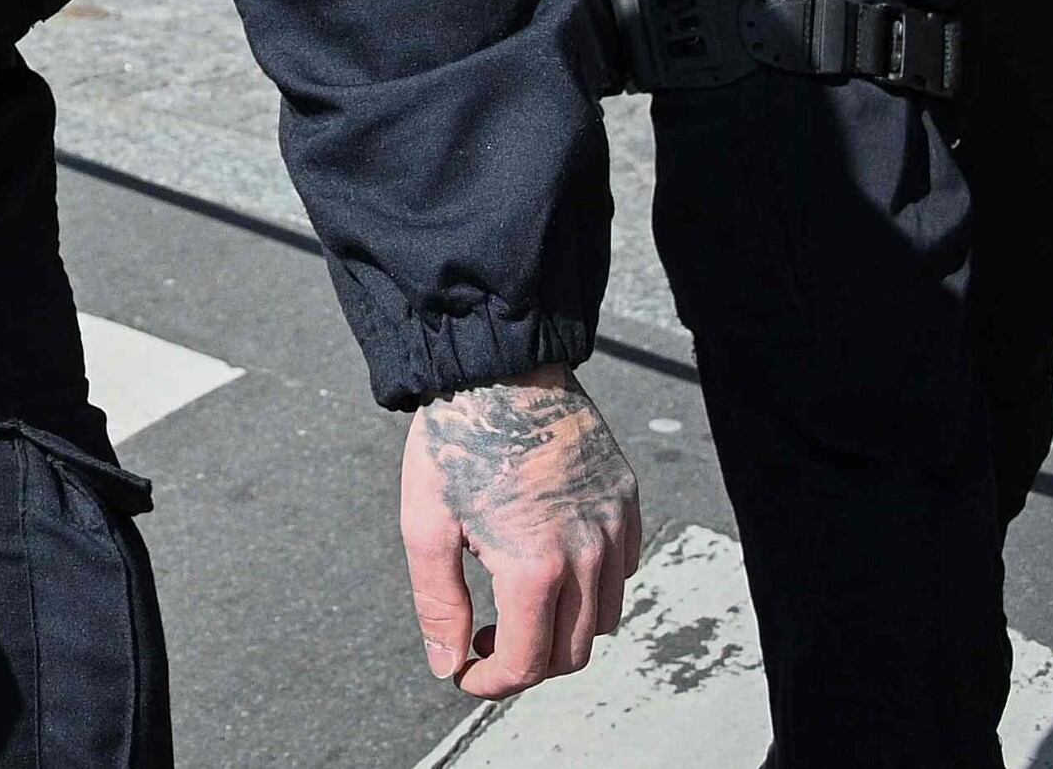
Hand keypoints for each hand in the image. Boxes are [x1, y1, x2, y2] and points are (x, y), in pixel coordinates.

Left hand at [401, 367, 639, 697]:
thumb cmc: (454, 444)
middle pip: (570, 654)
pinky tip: (549, 563)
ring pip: (602, 619)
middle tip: (482, 640)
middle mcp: (588, 554)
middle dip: (525, 664)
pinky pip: (621, 572)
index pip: (526, 664)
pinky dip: (591, 588)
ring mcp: (614, 527)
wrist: (499, 367)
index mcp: (535, 566)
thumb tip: (447, 666)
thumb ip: (439, 605)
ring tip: (515, 605)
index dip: (491, 683)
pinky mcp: (627, 503)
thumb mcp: (425, 525)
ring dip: (561, 631)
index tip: (464, 673)